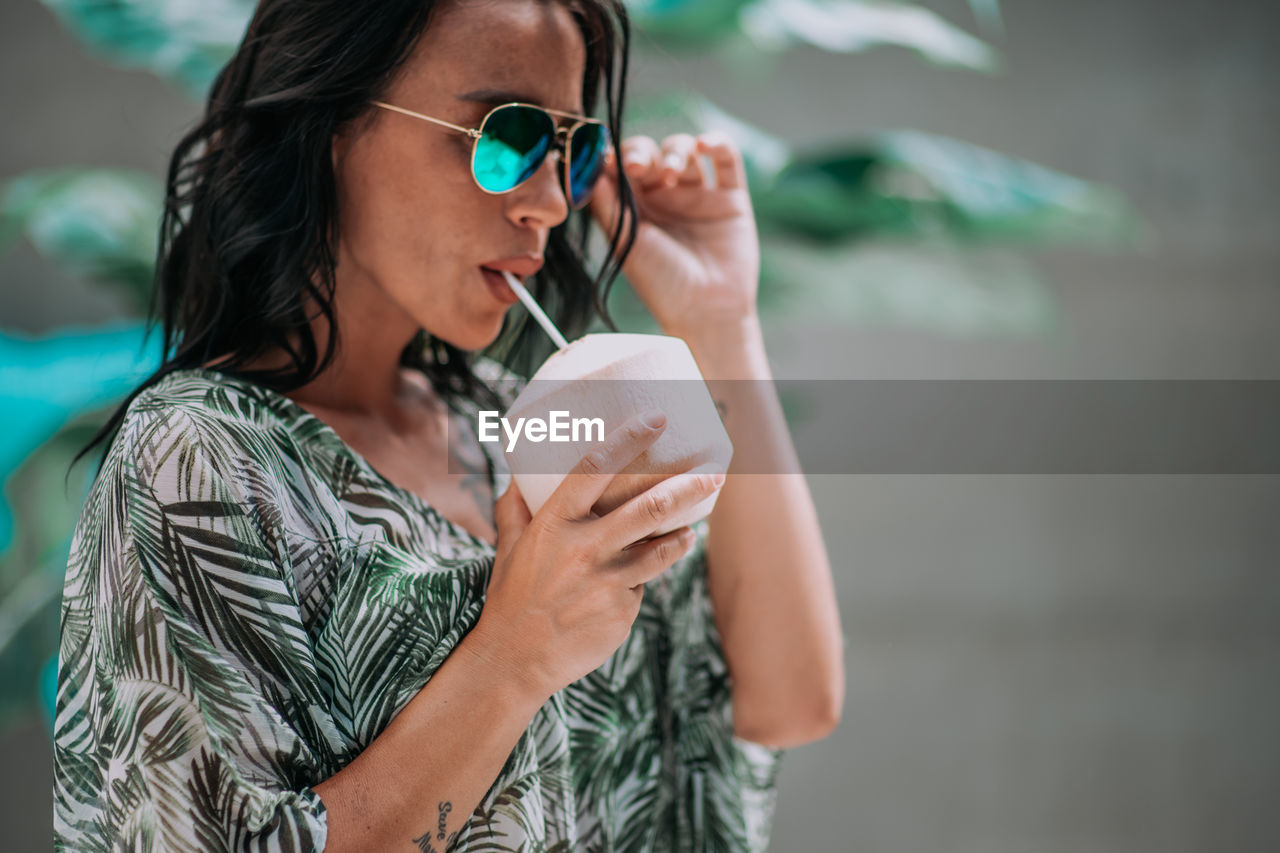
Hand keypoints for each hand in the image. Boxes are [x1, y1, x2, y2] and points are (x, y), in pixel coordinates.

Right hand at [472, 412, 723, 697]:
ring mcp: (606, 583)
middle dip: (689, 487)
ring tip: (693, 530)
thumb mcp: (508, 544)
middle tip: (715, 473)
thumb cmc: (512, 596)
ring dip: (684, 536)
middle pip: (649, 508)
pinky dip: (640, 582)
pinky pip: (642, 586)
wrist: (515, 661)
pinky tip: (628, 586)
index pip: (594, 468)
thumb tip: (523, 473)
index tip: (657, 419)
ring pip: (662, 549)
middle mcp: (584, 549)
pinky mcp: (622, 612)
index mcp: (554, 524)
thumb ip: (516, 506)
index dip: (628, 440)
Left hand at [588, 132, 760, 339]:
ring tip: (672, 174)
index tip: (603, 156)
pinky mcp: (731, 197)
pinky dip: (716, 143)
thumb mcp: (624, 242)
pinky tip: (704, 146)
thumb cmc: (660, 283)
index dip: (612, 155)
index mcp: (635, 207)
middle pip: (651, 153)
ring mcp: (699, 194)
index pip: (620, 166)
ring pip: (685, 150)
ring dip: (676, 151)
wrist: (705, 311)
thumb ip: (605, 202)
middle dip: (641, 153)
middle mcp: (665, 196)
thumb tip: (586, 163)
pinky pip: (726, 158)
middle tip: (638, 168)